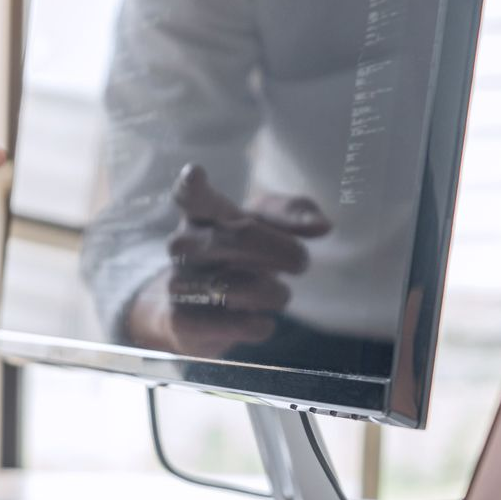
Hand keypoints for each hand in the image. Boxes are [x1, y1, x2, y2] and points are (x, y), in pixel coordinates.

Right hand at [127, 164, 329, 356]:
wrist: (192, 309)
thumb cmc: (235, 253)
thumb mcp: (261, 225)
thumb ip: (293, 214)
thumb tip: (324, 226)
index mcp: (200, 212)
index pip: (190, 194)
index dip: (192, 185)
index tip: (196, 174)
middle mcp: (183, 243)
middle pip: (240, 236)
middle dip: (282, 250)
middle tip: (302, 261)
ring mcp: (177, 281)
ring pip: (242, 286)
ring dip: (274, 293)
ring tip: (278, 294)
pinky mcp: (181, 321)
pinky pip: (237, 324)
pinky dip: (260, 325)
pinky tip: (260, 321)